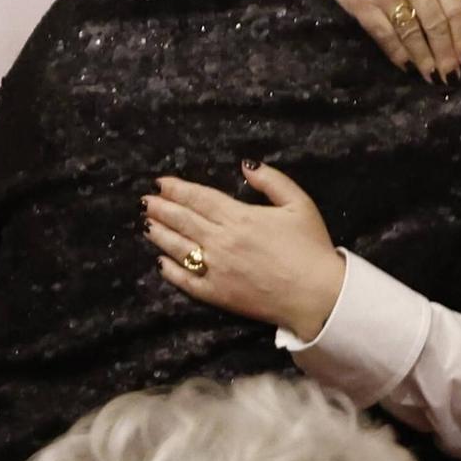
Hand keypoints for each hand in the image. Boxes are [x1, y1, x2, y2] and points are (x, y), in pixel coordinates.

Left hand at [143, 162, 345, 340]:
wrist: (317, 295)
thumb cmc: (311, 248)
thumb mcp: (299, 204)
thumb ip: (271, 180)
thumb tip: (246, 165)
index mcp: (239, 217)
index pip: (199, 198)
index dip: (177, 189)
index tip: (161, 182)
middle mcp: (221, 241)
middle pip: (183, 220)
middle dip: (161, 208)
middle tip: (144, 201)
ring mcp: (216, 269)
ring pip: (178, 247)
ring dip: (159, 234)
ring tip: (145, 225)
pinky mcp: (217, 294)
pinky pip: (186, 281)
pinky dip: (170, 270)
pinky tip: (160, 262)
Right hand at [249, 0, 460, 79]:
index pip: (455, 6)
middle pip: (436, 25)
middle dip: (447, 55)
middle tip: (453, 76)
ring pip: (412, 35)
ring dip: (425, 60)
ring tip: (434, 77)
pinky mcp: (361, 5)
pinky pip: (384, 35)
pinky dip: (397, 54)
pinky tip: (406, 66)